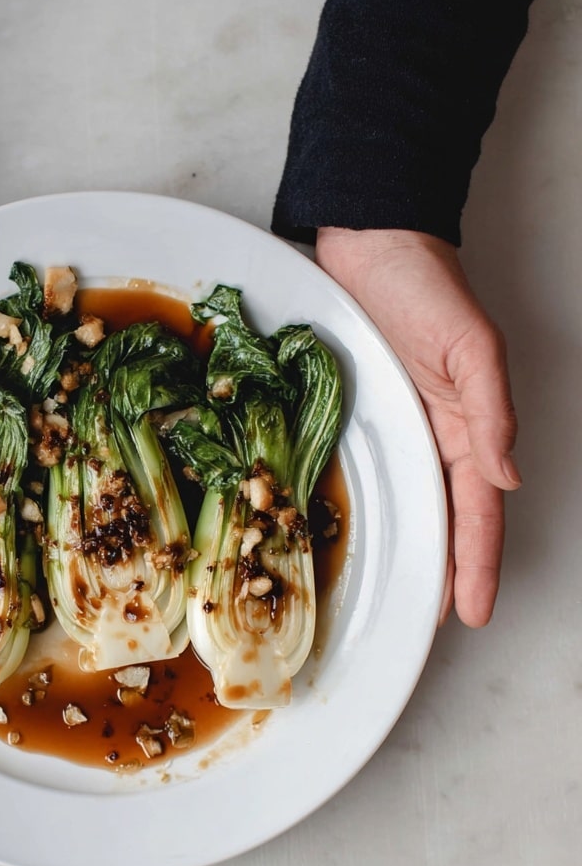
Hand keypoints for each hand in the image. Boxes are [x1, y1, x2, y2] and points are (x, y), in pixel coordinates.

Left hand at [315, 228, 519, 627]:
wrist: (369, 242)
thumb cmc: (424, 283)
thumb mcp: (471, 346)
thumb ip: (492, 411)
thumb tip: (507, 478)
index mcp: (467, 424)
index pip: (478, 509)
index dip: (477, 561)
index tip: (474, 612)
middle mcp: (433, 433)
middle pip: (446, 517)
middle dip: (448, 572)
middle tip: (438, 623)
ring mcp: (395, 426)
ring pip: (409, 502)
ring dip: (411, 549)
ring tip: (403, 598)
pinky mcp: (358, 412)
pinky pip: (369, 470)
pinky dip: (373, 507)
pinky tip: (360, 533)